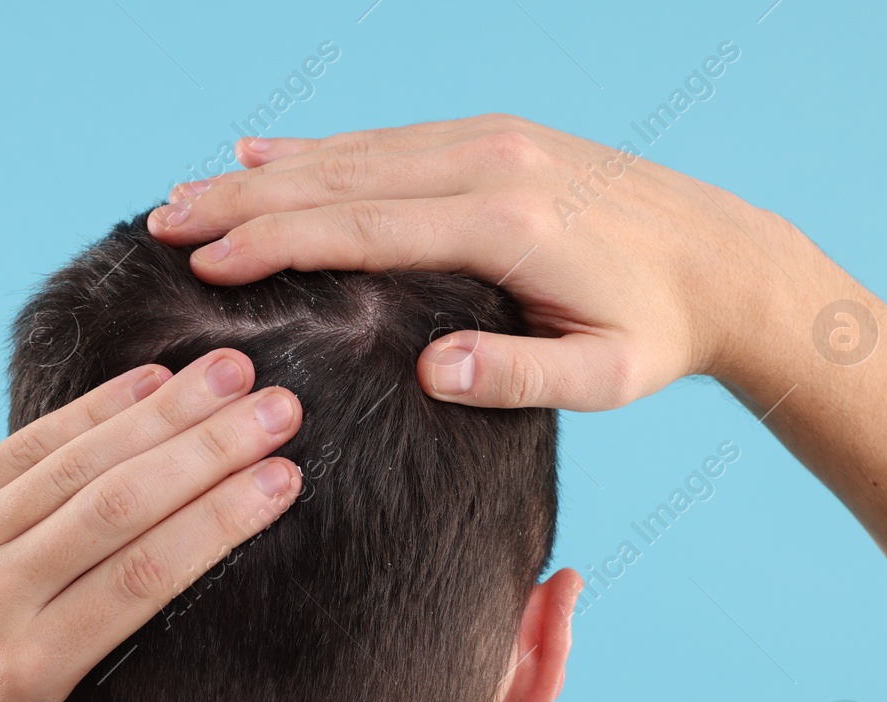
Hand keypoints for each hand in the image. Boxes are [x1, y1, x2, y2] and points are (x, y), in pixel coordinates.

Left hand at [0, 351, 302, 701]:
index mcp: (25, 666)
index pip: (140, 578)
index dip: (217, 524)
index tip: (282, 482)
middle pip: (121, 505)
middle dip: (210, 451)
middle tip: (283, 411)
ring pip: (81, 462)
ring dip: (166, 413)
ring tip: (236, 374)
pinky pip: (32, 442)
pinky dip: (98, 406)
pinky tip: (158, 378)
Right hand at [146, 114, 797, 409]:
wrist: (727, 258)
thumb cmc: (660, 331)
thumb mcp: (605, 377)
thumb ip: (518, 377)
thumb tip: (427, 373)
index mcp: (505, 228)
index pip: (363, 232)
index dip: (274, 243)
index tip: (201, 260)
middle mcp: (489, 165)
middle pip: (340, 181)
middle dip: (241, 202)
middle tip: (159, 221)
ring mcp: (490, 142)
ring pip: (354, 153)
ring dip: (266, 174)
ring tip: (189, 193)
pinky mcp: (495, 138)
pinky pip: (388, 141)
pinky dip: (321, 150)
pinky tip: (268, 153)